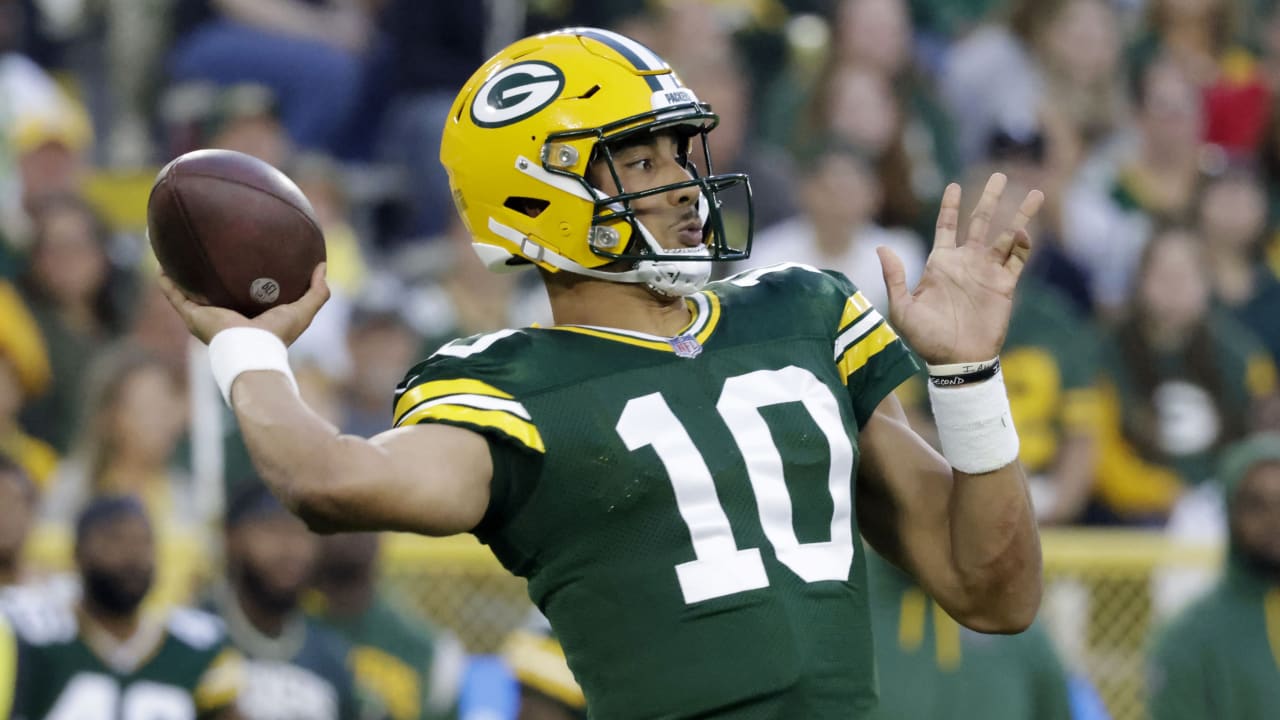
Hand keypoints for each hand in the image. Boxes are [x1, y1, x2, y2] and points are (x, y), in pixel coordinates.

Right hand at [159, 263, 329, 345]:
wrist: (252, 352)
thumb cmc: (278, 334)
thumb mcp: (303, 310)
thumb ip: (317, 291)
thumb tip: (322, 265)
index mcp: (249, 316)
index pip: (244, 295)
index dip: (243, 279)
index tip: (242, 259)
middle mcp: (226, 317)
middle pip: (215, 292)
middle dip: (210, 276)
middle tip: (207, 252)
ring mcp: (207, 317)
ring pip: (190, 293)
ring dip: (182, 276)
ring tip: (176, 254)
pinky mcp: (193, 317)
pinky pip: (175, 296)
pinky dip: (167, 283)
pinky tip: (160, 265)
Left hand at [877, 173, 1043, 363]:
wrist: (956, 361)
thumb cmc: (926, 338)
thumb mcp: (902, 308)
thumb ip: (894, 277)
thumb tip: (881, 247)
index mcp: (940, 263)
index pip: (946, 227)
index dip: (950, 206)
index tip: (954, 185)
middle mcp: (966, 263)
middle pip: (980, 222)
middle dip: (990, 198)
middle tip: (1000, 175)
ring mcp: (987, 273)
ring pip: (1007, 236)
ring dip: (1020, 214)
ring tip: (1035, 192)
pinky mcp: (1004, 286)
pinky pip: (1017, 260)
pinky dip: (1023, 245)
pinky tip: (1024, 230)